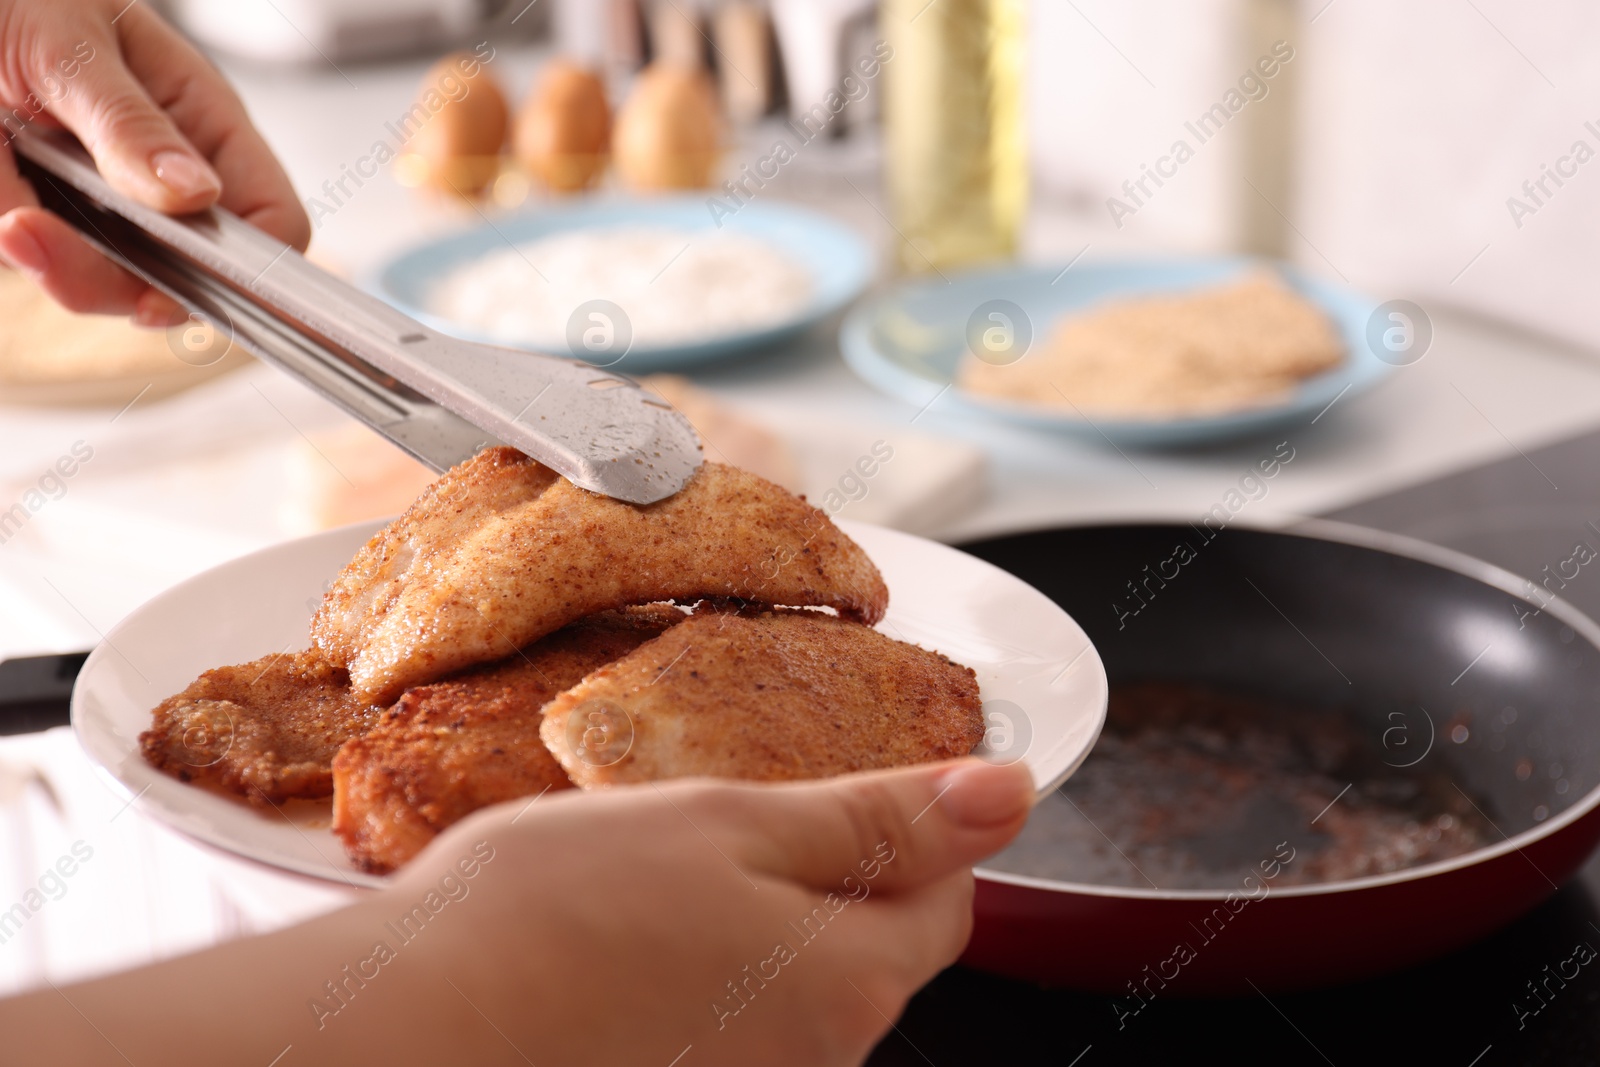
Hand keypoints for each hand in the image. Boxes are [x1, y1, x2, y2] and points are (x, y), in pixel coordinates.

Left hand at [0, 0, 307, 324]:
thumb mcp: (71, 42)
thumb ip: (128, 121)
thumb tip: (195, 191)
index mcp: (203, 124)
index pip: (272, 220)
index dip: (250, 268)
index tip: (185, 279)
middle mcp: (166, 179)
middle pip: (186, 277)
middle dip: (114, 276)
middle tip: (34, 235)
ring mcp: (108, 208)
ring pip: (109, 285)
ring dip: (52, 264)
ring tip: (11, 220)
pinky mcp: (50, 222)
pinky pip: (47, 268)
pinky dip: (22, 249)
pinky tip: (7, 218)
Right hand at [395, 758, 1034, 1064]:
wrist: (408, 1030)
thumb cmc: (552, 914)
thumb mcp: (733, 825)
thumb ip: (882, 820)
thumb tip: (1010, 793)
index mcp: (847, 987)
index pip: (945, 900)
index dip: (909, 831)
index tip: (848, 790)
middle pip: (870, 956)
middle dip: (823, 885)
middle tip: (725, 832)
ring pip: (793, 995)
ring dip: (752, 936)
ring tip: (653, 893)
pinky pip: (729, 1033)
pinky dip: (697, 986)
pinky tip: (622, 955)